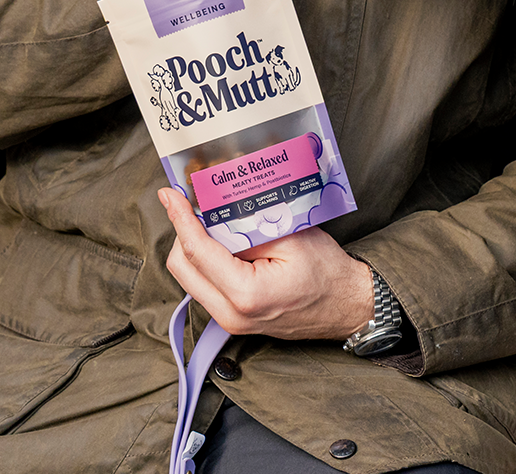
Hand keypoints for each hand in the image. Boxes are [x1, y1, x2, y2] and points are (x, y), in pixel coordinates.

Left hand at [157, 188, 372, 339]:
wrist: (346, 306)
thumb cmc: (327, 273)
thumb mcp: (291, 237)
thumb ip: (248, 227)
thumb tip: (214, 211)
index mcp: (245, 294)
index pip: (196, 251)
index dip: (180, 218)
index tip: (169, 195)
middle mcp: (231, 314)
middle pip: (182, 267)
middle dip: (181, 231)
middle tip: (189, 204)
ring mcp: (230, 321)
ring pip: (190, 278)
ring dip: (192, 247)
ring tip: (207, 220)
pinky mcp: (233, 319)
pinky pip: (205, 286)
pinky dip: (205, 262)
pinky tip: (221, 241)